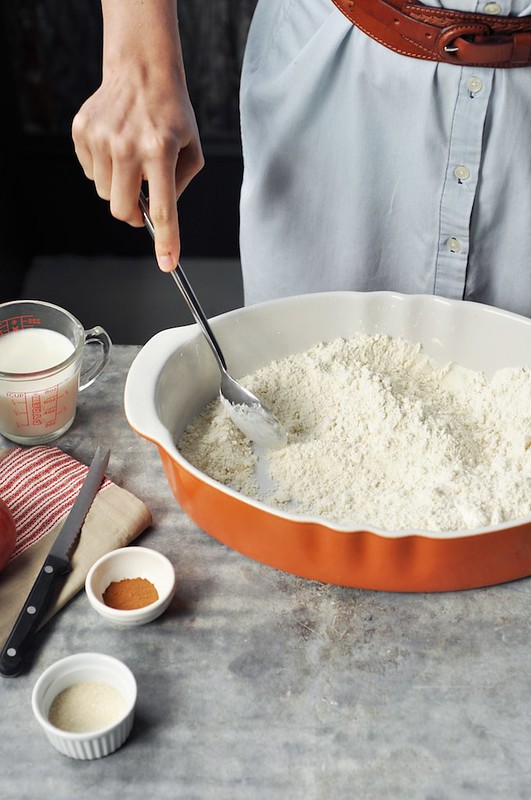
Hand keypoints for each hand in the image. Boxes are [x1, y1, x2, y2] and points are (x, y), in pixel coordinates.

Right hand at [71, 1, 203, 270]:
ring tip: (132, 159)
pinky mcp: (82, 131)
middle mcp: (128, 145)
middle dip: (133, 212)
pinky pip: (90, 172)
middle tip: (142, 199)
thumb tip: (158, 218)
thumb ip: (178, 187)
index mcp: (160, 150)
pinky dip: (104, 168)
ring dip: (119, 186)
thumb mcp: (192, 150)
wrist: (142, 70)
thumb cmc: (172, 114)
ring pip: (104, 192)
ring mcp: (101, 137)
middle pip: (122, 209)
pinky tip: (116, 145)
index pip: (163, 209)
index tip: (167, 264)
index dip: (166, 241)